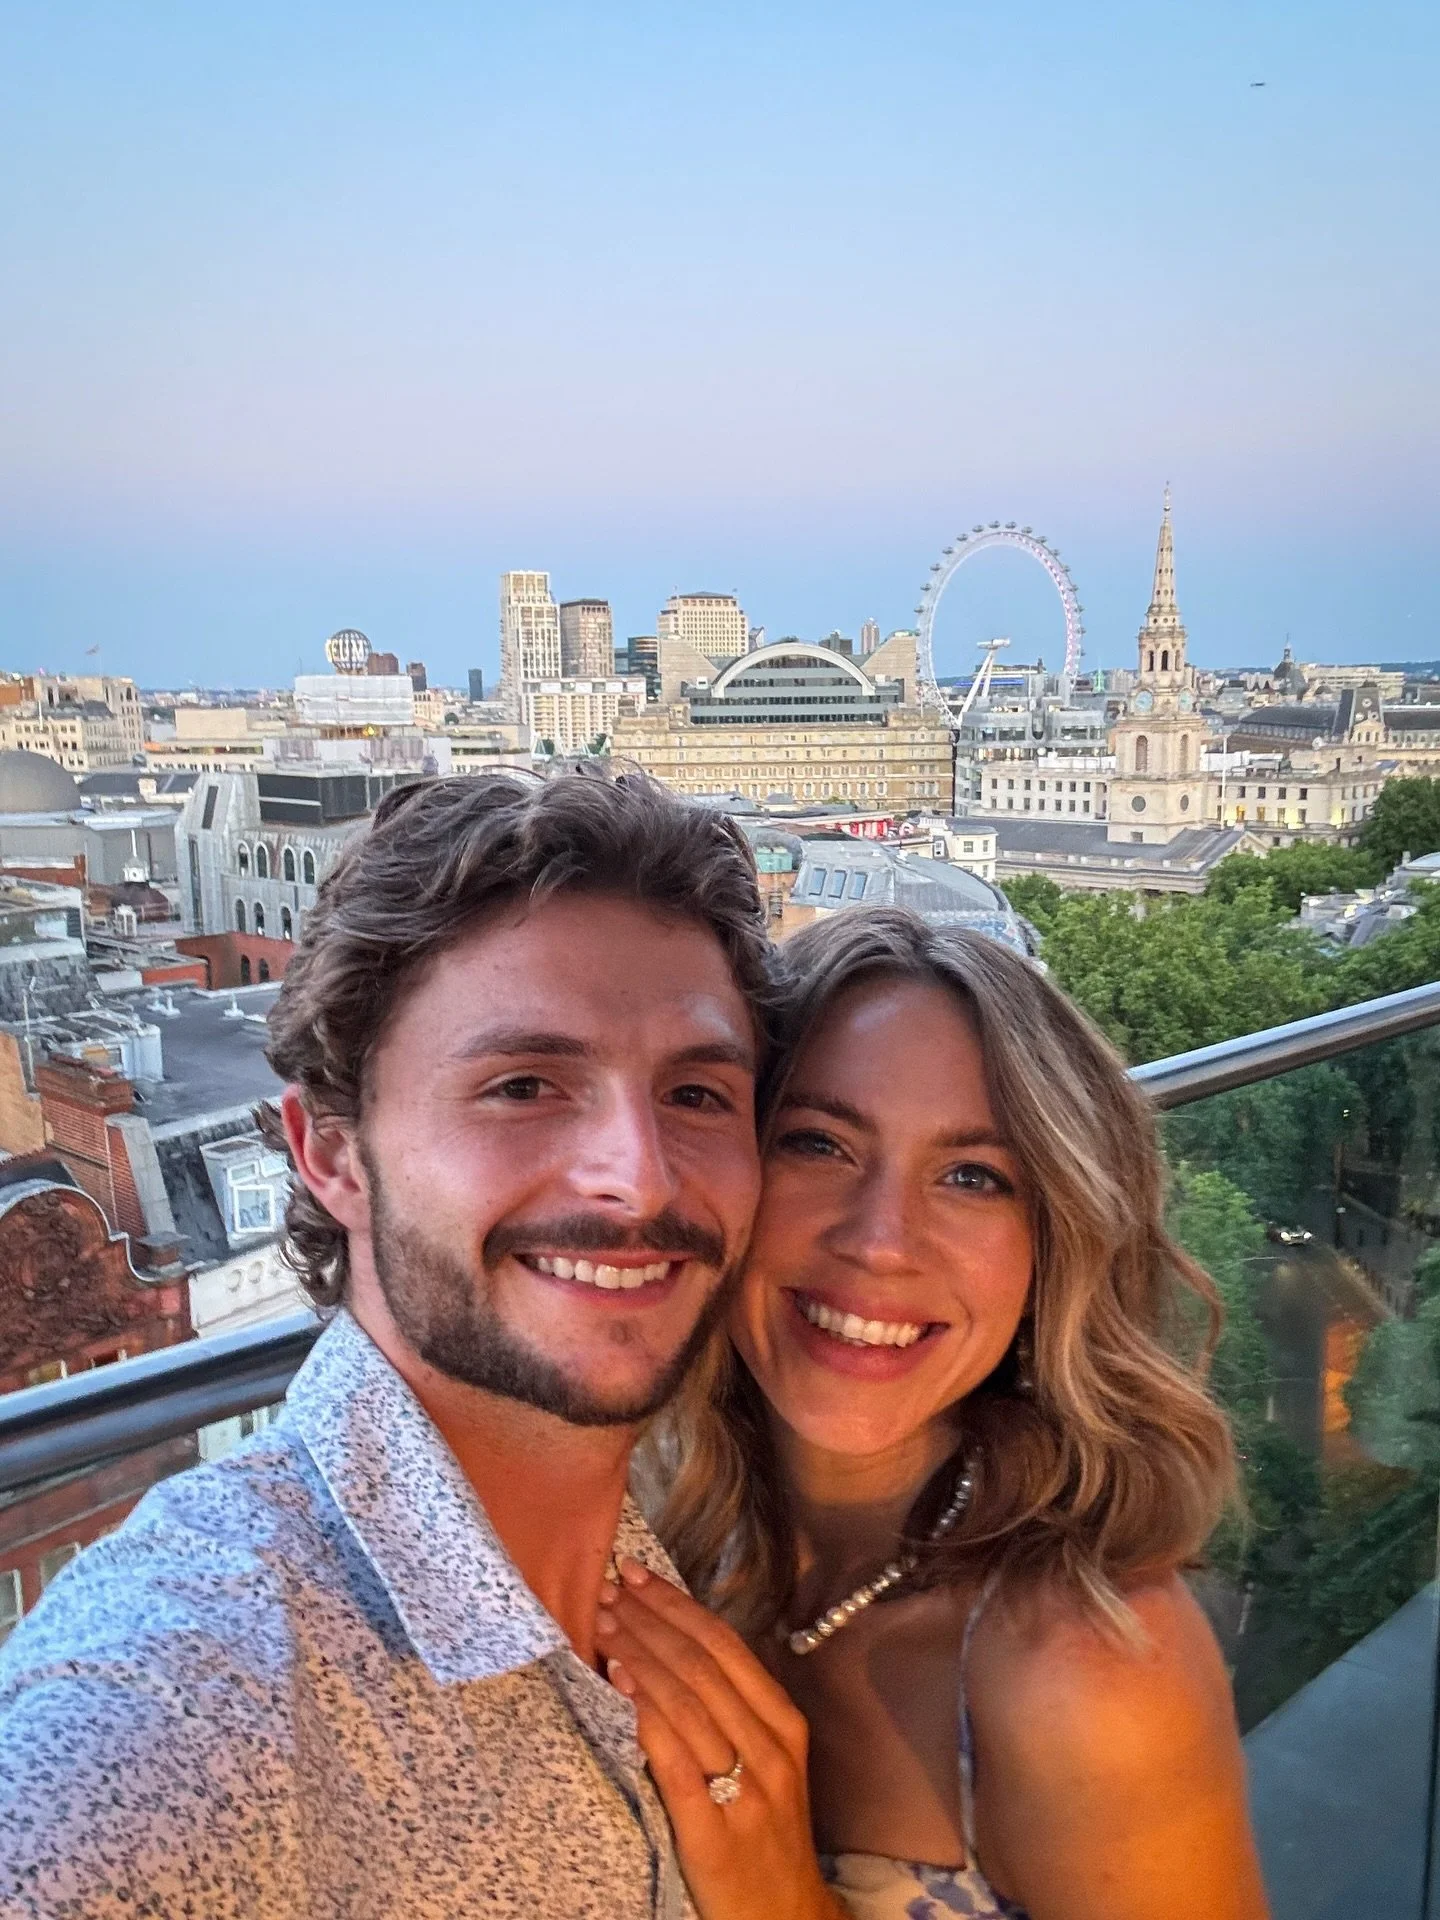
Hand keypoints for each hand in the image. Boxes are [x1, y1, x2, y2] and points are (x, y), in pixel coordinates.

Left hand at [598, 1558, 844, 1919]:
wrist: (783, 1916)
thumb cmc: (764, 1832)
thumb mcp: (764, 1763)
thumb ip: (728, 1711)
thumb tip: (666, 1646)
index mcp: (783, 1722)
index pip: (725, 1645)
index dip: (677, 1603)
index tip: (636, 1572)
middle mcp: (769, 1747)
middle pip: (702, 1664)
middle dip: (649, 1619)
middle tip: (605, 1589)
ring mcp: (745, 1789)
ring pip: (687, 1701)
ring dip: (640, 1653)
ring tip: (602, 1623)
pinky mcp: (713, 1831)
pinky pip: (675, 1759)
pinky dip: (645, 1714)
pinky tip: (620, 1684)